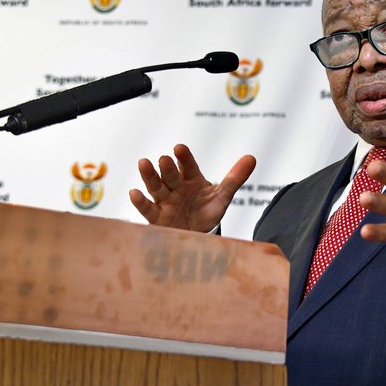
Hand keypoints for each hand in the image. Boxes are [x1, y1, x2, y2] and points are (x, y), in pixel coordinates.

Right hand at [129, 143, 255, 232]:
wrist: (198, 236)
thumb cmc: (207, 211)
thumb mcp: (223, 196)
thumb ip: (235, 178)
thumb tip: (252, 158)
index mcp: (192, 178)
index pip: (188, 165)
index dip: (184, 157)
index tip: (179, 148)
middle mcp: (176, 187)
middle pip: (170, 175)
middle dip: (167, 167)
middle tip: (164, 159)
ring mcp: (165, 201)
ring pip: (156, 187)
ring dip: (149, 176)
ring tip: (143, 163)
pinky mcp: (157, 217)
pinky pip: (147, 209)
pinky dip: (140, 202)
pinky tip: (134, 193)